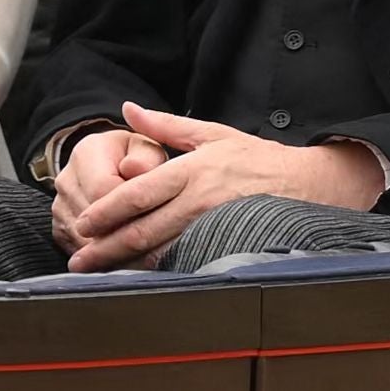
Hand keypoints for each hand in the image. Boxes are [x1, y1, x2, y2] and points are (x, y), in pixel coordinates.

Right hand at [46, 124, 167, 253]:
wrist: (106, 168)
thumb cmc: (132, 160)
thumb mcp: (145, 149)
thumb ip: (146, 156)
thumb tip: (137, 169)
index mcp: (86, 153)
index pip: (103, 188)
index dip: (131, 205)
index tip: (155, 209)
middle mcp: (66, 181)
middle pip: (94, 220)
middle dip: (125, 231)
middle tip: (154, 236)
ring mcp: (59, 208)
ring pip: (86, 242)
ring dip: (115, 249)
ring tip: (143, 246)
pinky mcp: (60, 231)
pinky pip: (81, 252)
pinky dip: (104, 258)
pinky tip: (126, 254)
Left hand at [61, 103, 384, 273]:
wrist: (310, 184)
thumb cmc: (256, 158)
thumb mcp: (210, 133)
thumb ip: (165, 126)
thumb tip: (128, 109)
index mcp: (191, 171)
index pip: (137, 195)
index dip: (106, 212)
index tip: (82, 224)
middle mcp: (199, 200)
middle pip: (143, 229)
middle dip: (107, 247)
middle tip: (79, 260)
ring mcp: (214, 226)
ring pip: (162, 251)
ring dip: (127, 264)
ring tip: (100, 275)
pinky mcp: (227, 245)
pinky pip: (187, 261)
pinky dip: (161, 272)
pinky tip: (141, 280)